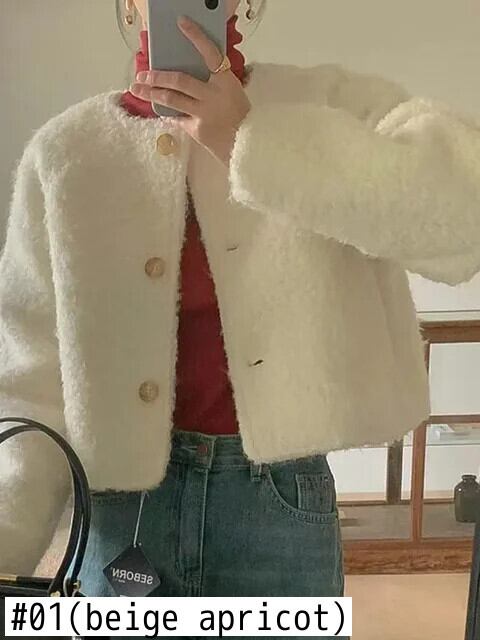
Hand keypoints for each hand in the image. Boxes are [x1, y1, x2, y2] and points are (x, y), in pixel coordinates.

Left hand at [129, 16, 250, 165]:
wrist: (245, 146)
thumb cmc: (239, 117)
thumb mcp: (232, 92)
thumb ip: (214, 81)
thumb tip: (190, 69)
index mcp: (226, 82)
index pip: (210, 54)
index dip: (196, 37)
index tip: (182, 23)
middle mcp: (213, 96)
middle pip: (179, 80)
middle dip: (157, 76)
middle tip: (142, 74)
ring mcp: (204, 114)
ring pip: (172, 100)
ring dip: (151, 93)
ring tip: (137, 89)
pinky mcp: (197, 130)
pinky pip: (177, 118)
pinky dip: (167, 112)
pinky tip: (157, 108)